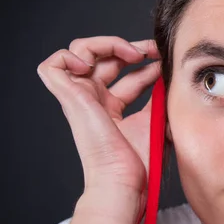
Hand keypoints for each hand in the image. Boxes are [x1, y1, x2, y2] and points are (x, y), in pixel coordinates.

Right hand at [37, 36, 160, 198]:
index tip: (164, 60)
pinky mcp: (69, 98)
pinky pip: (54, 65)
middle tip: (153, 50)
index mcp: (112, 109)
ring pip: (80, 53)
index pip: (125, 75)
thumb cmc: (141, 161)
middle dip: (130, 48)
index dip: (144, 63)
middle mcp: (94, 101)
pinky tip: (93, 63)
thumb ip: (159, 97)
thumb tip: (169, 75)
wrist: (125, 179)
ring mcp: (80, 98)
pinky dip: (71, 55)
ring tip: (132, 55)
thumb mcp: (156, 119)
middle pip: (104, 59)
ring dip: (107, 44)